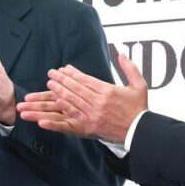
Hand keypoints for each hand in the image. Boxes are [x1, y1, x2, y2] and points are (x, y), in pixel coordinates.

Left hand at [17, 53, 146, 142]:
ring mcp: (91, 116)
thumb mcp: (139, 85)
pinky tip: (43, 119)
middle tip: (50, 75)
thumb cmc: (139, 108)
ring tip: (48, 86)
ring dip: (57, 94)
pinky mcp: (88, 128)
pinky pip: (69, 122)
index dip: (72, 73)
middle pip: (74, 89)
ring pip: (70, 103)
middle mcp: (97, 103)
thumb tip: (121, 54)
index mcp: (107, 91)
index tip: (63, 68)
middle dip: (61, 81)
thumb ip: (130, 68)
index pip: (85, 79)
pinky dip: (55, 121)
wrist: (141, 131)